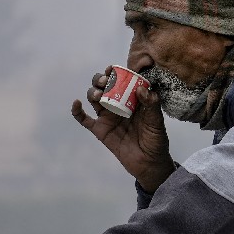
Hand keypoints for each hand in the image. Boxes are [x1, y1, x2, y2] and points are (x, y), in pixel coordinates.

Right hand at [71, 66, 174, 191]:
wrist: (149, 164)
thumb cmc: (156, 141)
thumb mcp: (157, 122)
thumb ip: (151, 105)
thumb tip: (142, 89)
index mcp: (132, 100)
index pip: (121, 81)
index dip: (115, 72)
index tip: (112, 69)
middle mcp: (118, 105)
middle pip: (104, 86)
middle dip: (101, 80)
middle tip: (105, 81)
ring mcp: (108, 117)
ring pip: (94, 98)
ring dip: (93, 92)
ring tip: (98, 94)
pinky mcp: (100, 130)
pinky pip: (85, 119)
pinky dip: (77, 111)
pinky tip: (77, 103)